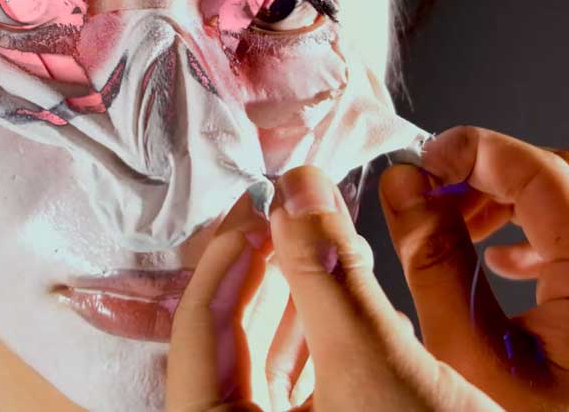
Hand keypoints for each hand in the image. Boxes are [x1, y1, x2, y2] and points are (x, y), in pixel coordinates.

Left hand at [168, 165, 502, 410]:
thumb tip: (295, 186)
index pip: (196, 329)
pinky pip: (296, 382)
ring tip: (317, 235)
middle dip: (262, 266)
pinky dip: (318, 333)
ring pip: (262, 358)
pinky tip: (346, 292)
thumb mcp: (372, 360)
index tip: (260, 200)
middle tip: (288, 206)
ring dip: (292, 294)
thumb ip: (326, 268)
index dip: (227, 255)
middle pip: (224, 339)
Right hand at [377, 126, 568, 410]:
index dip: (476, 151)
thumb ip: (429, 257)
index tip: (416, 158)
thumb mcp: (456, 355)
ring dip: (500, 200)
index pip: (547, 176)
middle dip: (489, 170)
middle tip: (424, 186)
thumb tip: (403, 181)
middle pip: (567, 180)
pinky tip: (478, 259)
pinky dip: (517, 233)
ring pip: (567, 209)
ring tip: (439, 221)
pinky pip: (567, 249)